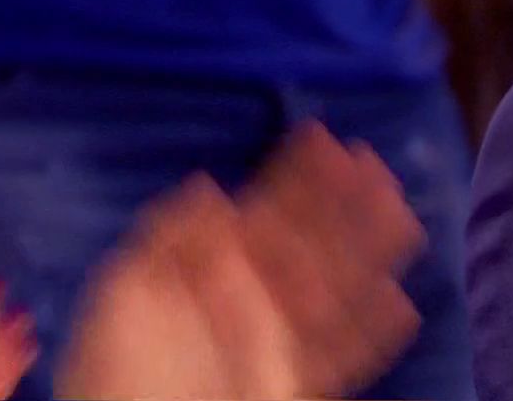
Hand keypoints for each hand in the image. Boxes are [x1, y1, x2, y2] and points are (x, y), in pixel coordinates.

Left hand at [57, 123, 424, 399]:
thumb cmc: (112, 369)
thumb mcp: (124, 290)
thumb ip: (170, 236)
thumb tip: (209, 185)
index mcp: (208, 268)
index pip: (263, 213)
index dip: (294, 176)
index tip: (325, 137)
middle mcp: (249, 299)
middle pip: (307, 244)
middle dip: (342, 204)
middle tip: (376, 164)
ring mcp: (275, 342)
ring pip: (333, 289)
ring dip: (367, 252)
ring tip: (401, 213)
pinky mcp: (292, 385)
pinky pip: (340, 355)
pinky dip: (371, 331)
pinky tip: (398, 302)